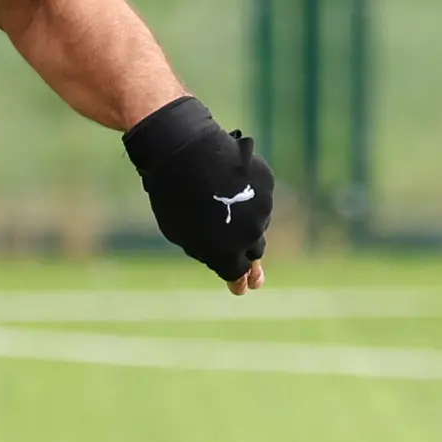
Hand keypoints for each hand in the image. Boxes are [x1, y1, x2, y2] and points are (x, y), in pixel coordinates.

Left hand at [121, 93, 275, 288]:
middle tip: (256, 276)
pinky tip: (231, 183)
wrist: (185, 154)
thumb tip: (226, 259)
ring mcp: (262, 208)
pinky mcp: (267, 184)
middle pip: (254, 250)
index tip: (241, 287)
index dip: (239, 280)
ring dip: (246, 219)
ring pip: (258, 221)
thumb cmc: (174, 197)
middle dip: (250, 256)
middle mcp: (251, 234)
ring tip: (223, 204)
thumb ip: (207, 250)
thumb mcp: (182, 233)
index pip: (239, 272)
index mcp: (227, 252)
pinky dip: (249, 193)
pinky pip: (259, 195)